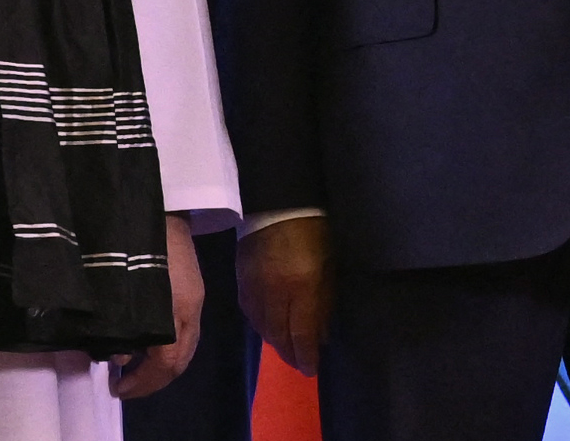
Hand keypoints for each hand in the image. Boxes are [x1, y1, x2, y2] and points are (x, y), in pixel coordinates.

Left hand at [112, 215, 204, 398]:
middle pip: (179, 361)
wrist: (159, 203)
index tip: (116, 389)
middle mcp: (191, 309)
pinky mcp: (192, 289)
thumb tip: (118, 355)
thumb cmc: (134, 245)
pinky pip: (184, 332)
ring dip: (160, 365)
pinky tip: (146, 342)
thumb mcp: (123, 289)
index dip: (142, 383)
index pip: (166, 363)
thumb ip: (122, 325)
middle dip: (152, 380)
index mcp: (176, 311)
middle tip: (123, 386)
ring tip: (132, 368)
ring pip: (184, 348)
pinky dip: (166, 346)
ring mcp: (194, 298)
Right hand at [239, 214, 331, 375]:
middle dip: (290, 353)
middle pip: (279, 335)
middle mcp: (274, 292)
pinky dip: (260, 325)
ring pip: (262, 327)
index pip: (302, 333)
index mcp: (301, 285)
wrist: (278, 201)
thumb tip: (321, 334)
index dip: (306, 356)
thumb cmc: (313, 230)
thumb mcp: (328, 265)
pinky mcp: (241, 279)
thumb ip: (324, 301)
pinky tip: (268, 328)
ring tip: (285, 348)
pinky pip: (249, 313)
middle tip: (298, 363)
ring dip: (275, 341)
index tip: (312, 369)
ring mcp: (254, 286)